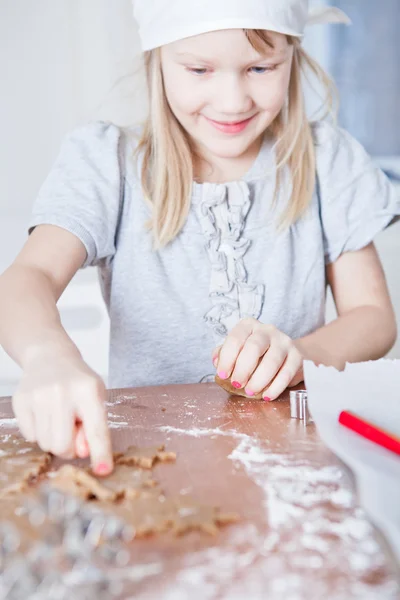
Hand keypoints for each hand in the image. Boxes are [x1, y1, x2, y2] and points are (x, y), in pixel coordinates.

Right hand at [12, 351, 112, 474]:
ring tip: (59, 418)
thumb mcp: (96, 399)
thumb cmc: (78, 382)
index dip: (101, 452)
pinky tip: (44, 413)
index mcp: (88, 391)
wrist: (50, 357)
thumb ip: (94, 427)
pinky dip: (39, 432)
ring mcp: (38, 396)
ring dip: (54, 439)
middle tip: (72, 432)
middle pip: (63, 445)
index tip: (104, 471)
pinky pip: (30, 436)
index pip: (96, 429)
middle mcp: (62, 392)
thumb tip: (82, 453)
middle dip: (69, 448)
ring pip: (46, 444)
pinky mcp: (21, 400)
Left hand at [212, 318, 303, 400]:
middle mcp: (267, 330)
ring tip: (250, 392)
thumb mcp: (238, 350)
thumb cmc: (256, 354)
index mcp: (249, 326)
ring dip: (259, 379)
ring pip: (272, 360)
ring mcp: (284, 342)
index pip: (236, 339)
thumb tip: (217, 362)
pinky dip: (275, 387)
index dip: (227, 358)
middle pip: (253, 347)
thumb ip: (224, 354)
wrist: (287, 355)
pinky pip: (286, 373)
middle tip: (236, 384)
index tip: (222, 374)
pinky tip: (266, 396)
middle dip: (243, 369)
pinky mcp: (297, 356)